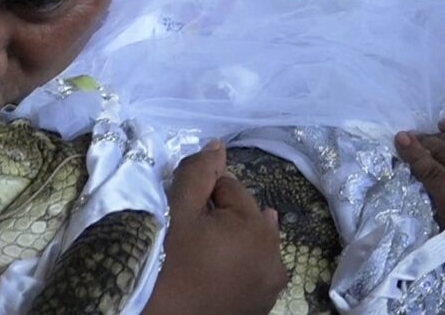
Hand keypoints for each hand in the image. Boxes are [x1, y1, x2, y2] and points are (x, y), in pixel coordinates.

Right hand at [143, 140, 286, 314]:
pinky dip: (238, 267)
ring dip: (231, 242)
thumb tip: (217, 146)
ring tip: (202, 256)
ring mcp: (271, 285)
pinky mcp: (262, 305)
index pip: (229, 188)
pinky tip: (215, 274)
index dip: (201, 197)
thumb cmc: (168, 264)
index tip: (183, 217)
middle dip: (219, 219)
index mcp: (258, 228)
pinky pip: (252, 270)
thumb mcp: (178, 212)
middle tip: (190, 240)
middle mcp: (276, 256)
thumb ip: (198, 174)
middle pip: (243, 215)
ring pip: (249, 243)